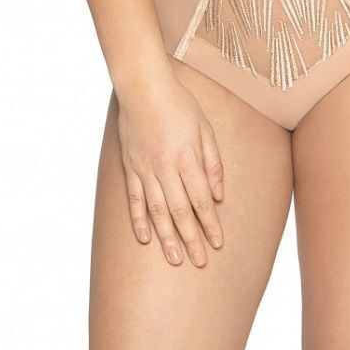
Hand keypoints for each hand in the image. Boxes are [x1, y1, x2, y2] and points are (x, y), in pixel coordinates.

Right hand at [116, 67, 224, 267]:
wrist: (144, 88)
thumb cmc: (179, 104)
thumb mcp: (205, 128)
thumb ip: (212, 162)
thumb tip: (219, 194)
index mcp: (187, 158)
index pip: (201, 199)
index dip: (210, 223)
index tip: (218, 243)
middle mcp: (166, 168)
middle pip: (181, 211)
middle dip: (192, 239)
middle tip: (200, 262)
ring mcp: (146, 169)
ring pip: (157, 211)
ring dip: (167, 237)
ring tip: (175, 259)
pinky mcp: (130, 167)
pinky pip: (135, 199)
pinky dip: (139, 221)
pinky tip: (145, 238)